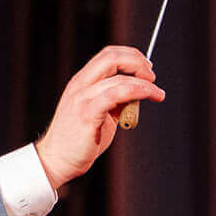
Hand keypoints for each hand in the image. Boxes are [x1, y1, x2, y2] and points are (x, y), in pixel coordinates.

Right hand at [34, 46, 161, 191]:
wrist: (57, 160)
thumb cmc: (78, 139)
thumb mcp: (98, 112)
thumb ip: (115, 100)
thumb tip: (137, 92)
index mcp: (82, 82)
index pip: (108, 55)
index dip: (131, 56)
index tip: (147, 68)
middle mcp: (81, 86)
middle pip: (112, 58)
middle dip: (138, 62)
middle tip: (152, 76)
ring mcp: (83, 99)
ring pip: (118, 78)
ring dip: (144, 83)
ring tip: (157, 93)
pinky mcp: (88, 114)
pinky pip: (116, 95)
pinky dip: (137, 92)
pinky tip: (148, 96)